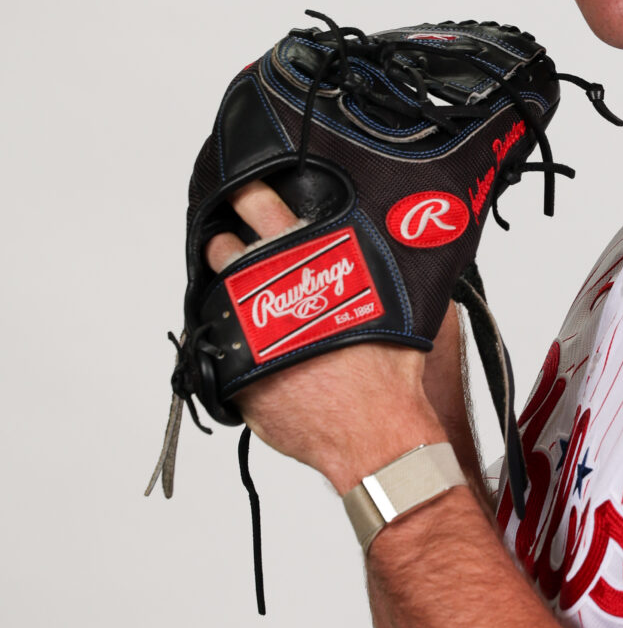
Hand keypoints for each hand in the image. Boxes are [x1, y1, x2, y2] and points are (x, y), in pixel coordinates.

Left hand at [206, 181, 440, 491]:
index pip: (264, 208)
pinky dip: (230, 345)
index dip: (249, 196)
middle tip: (232, 248)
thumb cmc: (393, 374)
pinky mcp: (237, 374)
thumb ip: (388, 264)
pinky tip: (248, 348)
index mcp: (312, 265)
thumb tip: (399, 238)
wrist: (377, 434)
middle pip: (227, 251)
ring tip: (240, 301)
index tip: (243, 192)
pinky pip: (220, 349)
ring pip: (216, 297)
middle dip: (226, 246)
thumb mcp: (402, 302)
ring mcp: (249, 333)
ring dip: (225, 295)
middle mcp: (273, 294)